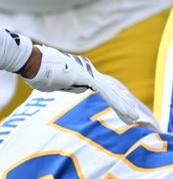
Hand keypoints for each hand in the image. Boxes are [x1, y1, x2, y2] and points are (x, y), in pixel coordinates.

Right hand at [23, 45, 159, 127]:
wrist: (31, 61)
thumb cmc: (38, 71)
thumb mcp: (55, 83)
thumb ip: (68, 86)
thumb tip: (77, 89)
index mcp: (84, 73)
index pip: (105, 88)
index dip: (116, 99)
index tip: (125, 108)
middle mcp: (91, 72)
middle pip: (113, 90)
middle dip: (124, 104)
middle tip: (136, 117)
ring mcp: (90, 73)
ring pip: (113, 92)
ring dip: (125, 106)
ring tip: (136, 118)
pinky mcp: (87, 77)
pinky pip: (106, 93)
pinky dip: (117, 103)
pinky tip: (127, 112)